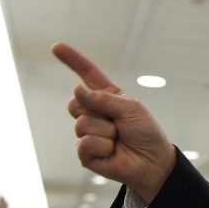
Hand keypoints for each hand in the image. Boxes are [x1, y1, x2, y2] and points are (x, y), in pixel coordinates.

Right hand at [52, 42, 175, 202]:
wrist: (152, 161)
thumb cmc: (145, 131)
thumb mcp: (130, 108)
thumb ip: (104, 98)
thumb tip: (77, 89)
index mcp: (106, 96)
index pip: (87, 75)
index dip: (72, 60)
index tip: (56, 46)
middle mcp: (94, 112)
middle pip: (76, 101)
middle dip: (98, 110)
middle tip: (117, 122)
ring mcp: (87, 132)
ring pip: (82, 123)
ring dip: (106, 131)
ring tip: (118, 138)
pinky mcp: (85, 152)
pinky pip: (84, 143)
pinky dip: (102, 147)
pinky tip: (112, 151)